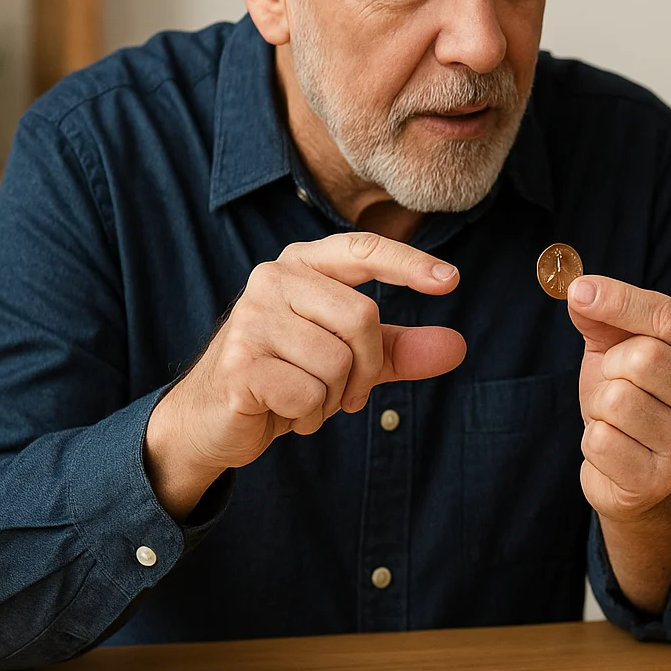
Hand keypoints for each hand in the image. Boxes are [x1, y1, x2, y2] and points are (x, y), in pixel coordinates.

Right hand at [145, 233, 466, 518]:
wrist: (212, 420)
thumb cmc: (285, 377)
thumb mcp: (349, 360)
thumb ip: (398, 350)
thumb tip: (458, 347)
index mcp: (303, 266)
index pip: (363, 250)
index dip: (408, 263)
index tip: (450, 281)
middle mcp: (273, 279)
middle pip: (362, 317)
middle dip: (366, 368)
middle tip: (344, 392)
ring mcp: (252, 318)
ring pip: (338, 361)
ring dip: (332, 398)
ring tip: (303, 398)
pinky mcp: (240, 362)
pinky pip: (310, 393)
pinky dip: (308, 414)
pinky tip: (281, 411)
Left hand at [565, 276, 670, 521]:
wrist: (629, 470)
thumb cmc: (632, 398)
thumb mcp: (619, 348)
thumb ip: (604, 316)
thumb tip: (580, 291)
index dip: (621, 300)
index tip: (579, 291)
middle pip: (644, 358)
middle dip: (611, 366)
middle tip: (614, 381)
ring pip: (618, 401)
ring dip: (599, 405)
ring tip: (614, 417)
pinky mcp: (658, 481)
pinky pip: (601, 441)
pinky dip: (593, 439)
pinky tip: (612, 446)